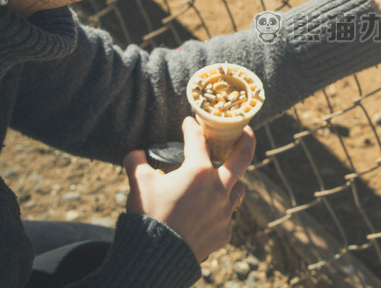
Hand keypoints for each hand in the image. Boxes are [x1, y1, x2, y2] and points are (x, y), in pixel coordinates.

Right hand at [123, 117, 255, 261]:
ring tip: (225, 179)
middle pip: (241, 158)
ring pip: (238, 190)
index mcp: (198, 172)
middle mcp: (218, 189)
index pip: (198, 141)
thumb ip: (136, 163)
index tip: (190, 122)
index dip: (192, 128)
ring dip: (232, 182)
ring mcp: (224, 212)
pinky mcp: (224, 232)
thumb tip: (134, 154)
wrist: (155, 258)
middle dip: (246, 141)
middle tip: (246, 131)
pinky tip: (209, 212)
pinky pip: (226, 216)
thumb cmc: (148, 217)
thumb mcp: (139, 185)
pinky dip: (219, 211)